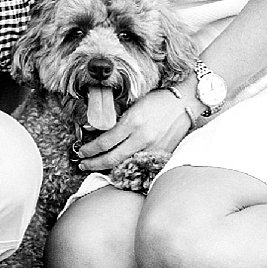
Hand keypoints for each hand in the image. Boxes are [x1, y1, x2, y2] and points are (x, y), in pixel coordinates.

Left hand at [76, 86, 192, 173]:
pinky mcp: (161, 154)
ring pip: (125, 165)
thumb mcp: (133, 102)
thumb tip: (92, 127)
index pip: (104, 142)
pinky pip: (139, 165)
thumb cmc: (158, 99)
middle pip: (112, 158)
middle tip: (82, 164)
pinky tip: (117, 168)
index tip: (81, 152)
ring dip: (108, 168)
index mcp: (133, 122)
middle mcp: (143, 137)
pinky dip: (126, 167)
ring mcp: (153, 148)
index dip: (89, 150)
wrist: (185, 102)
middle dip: (93, 164)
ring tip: (96, 167)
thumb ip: (114, 117)